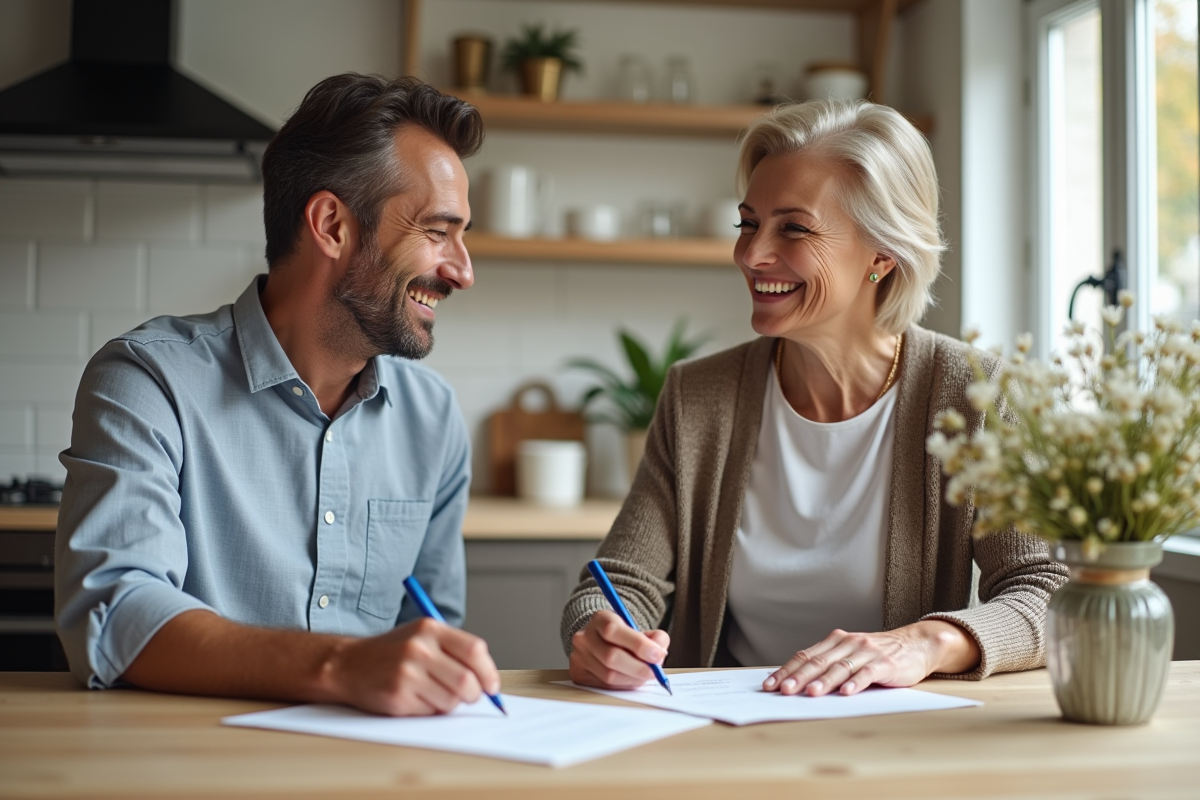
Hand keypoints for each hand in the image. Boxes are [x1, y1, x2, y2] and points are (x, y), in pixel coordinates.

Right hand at [325, 617, 499, 715]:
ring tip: (434, 693)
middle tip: (469, 697)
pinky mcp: (398, 696)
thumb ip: (454, 650)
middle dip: (474, 695)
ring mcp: (407, 672)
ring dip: (450, 703)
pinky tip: (416, 698)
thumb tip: (488, 679)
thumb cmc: (391, 652)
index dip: (488, 672)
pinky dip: (431, 710)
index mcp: (430, 628)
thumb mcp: (422, 636)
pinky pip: (431, 711)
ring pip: (451, 700)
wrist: (348, 664)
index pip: (474, 650)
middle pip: (467, 680)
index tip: (492, 686)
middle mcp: (419, 648)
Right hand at [569, 609, 669, 689]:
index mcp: (600, 619)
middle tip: (655, 672)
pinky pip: (604, 686)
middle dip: (638, 667)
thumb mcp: (640, 629)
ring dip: (632, 679)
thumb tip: (659, 653)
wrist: (599, 642)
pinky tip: (630, 679)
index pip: (614, 630)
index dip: (638, 644)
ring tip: (644, 675)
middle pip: (611, 656)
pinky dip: (622, 685)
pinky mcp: (578, 673)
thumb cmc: (623, 637)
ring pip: (608, 675)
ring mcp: (579, 656)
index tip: (657, 654)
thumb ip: (655, 638)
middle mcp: (584, 637)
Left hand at [762, 621, 980, 696]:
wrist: (916, 644)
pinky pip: (867, 673)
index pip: (805, 656)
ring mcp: (866, 652)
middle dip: (798, 677)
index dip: (786, 670)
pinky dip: (855, 683)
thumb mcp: (850, 654)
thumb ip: (828, 664)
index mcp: (835, 641)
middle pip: (818, 662)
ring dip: (823, 682)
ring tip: (810, 693)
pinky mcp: (885, 664)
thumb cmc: (877, 654)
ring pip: (840, 667)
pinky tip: (846, 693)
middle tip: (783, 691)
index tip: (770, 685)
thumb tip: (797, 683)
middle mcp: (848, 643)